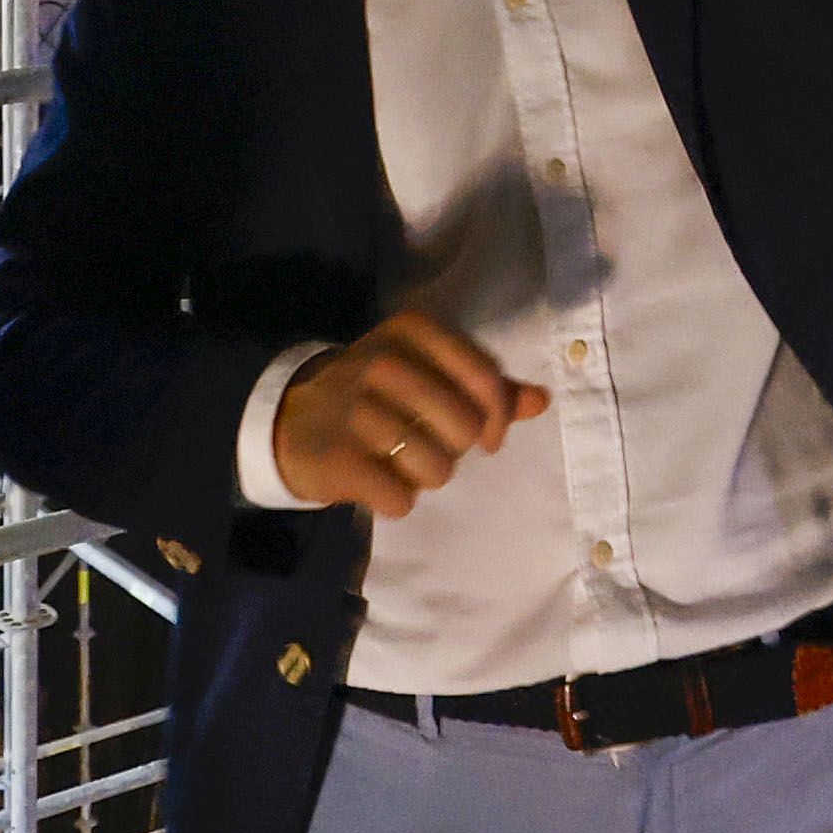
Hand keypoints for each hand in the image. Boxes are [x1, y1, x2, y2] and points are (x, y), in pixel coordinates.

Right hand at [267, 307, 543, 517]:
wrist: (291, 419)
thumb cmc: (376, 396)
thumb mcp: (426, 374)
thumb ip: (484, 387)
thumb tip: (541, 401)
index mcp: (412, 332)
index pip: (484, 380)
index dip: (498, 419)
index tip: (489, 440)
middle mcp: (382, 361)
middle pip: (464, 429)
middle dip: (455, 451)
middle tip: (429, 447)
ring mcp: (355, 407)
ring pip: (436, 468)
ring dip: (425, 478)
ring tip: (400, 464)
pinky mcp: (336, 456)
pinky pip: (399, 497)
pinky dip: (395, 500)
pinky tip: (378, 483)